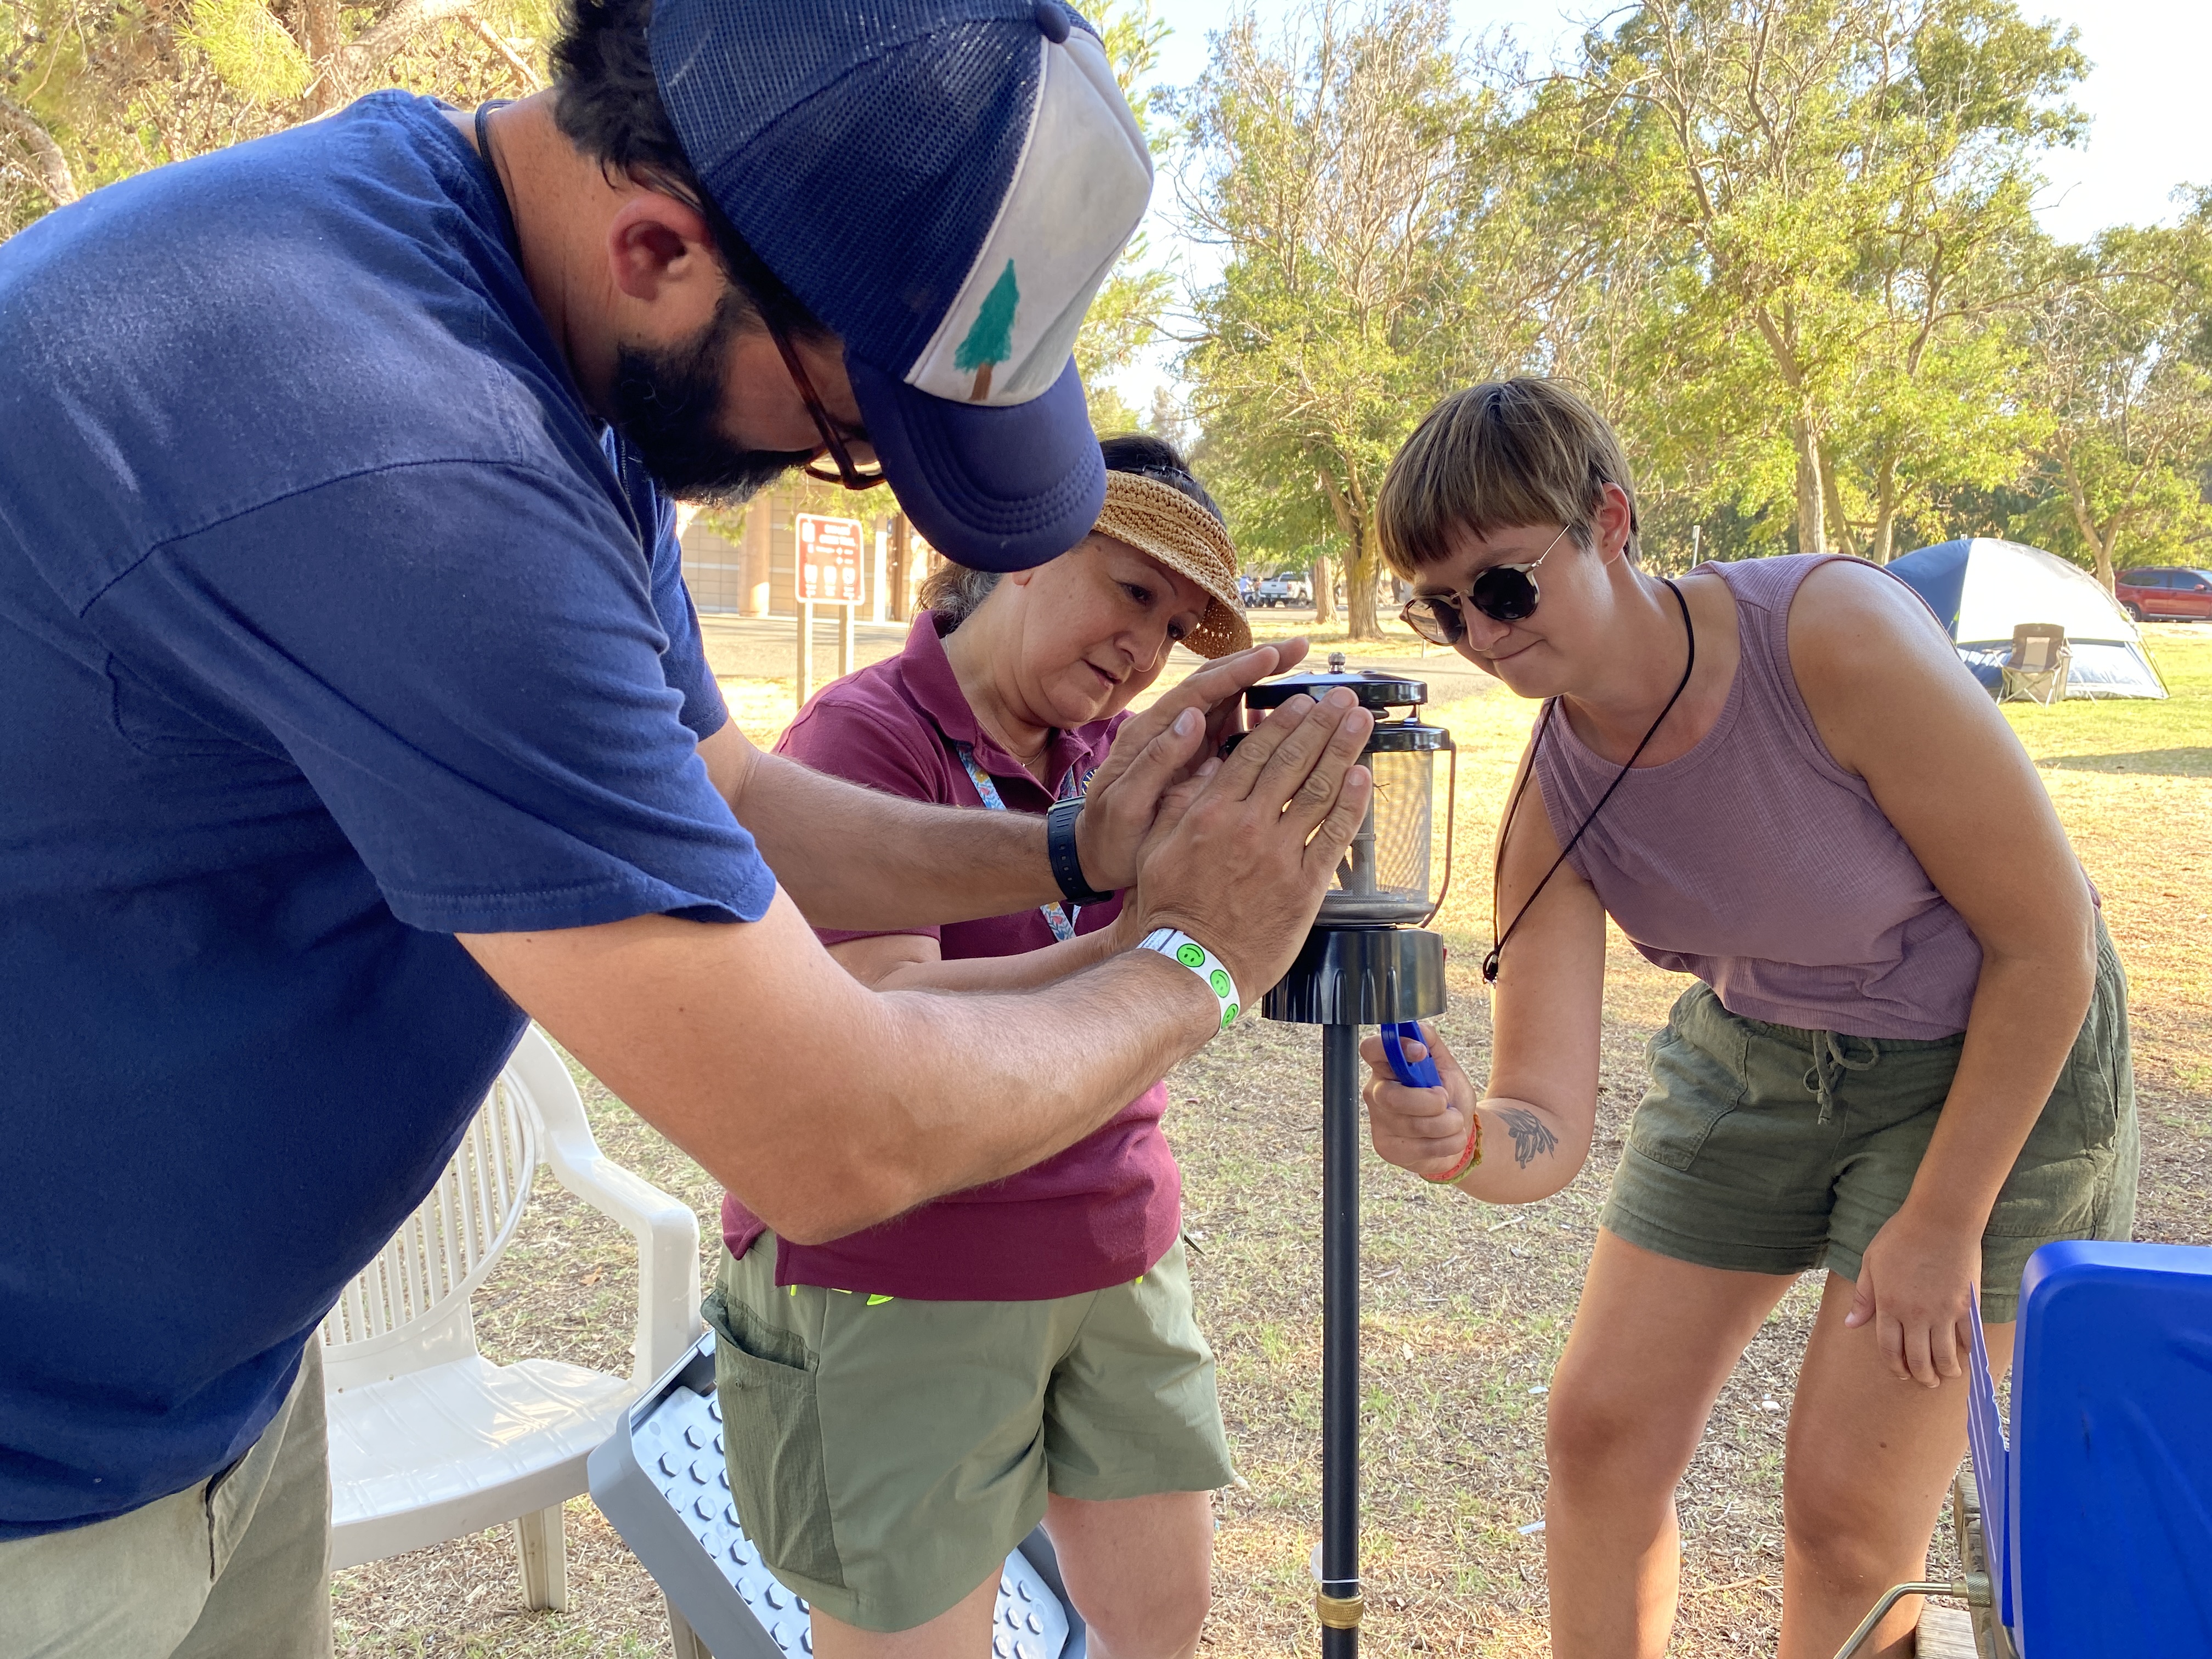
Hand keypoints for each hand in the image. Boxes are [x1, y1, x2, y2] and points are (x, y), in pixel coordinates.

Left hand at [1076, 639, 1311, 889]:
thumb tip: (1193, 717)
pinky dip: (1257, 710)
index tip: (1271, 657)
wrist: (1096, 854)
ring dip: (1261, 680)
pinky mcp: (1196, 755)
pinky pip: (1230, 724)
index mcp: (1148, 733)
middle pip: (1215, 683)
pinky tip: (1286, 708)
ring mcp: (1183, 740)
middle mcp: (1167, 728)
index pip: (1196, 692)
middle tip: (1298, 647)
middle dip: (1256, 662)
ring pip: (1226, 699)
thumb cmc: (1110, 835)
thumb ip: (1155, 761)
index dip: (1235, 672)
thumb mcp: (1126, 803)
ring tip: (1298, 665)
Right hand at [1129, 687, 1371, 998]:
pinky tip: (1364, 777)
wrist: (1190, 963)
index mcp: (1210, 812)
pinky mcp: (1303, 886)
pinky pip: (1333, 838)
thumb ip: (1179, 804)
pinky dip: (1352, 805)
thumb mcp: (1157, 847)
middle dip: (1321, 724)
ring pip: (1318, 791)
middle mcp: (1247, 826)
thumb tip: (1203, 766)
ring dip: (1343, 751)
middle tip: (1343, 698)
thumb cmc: (1170, 908)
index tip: (1302, 701)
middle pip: (1292, 762)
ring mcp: (1279, 855)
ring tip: (1361, 722)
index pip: (1253, 753)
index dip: (1282, 722)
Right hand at [1361, 1023, 1479, 1177]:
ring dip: (1447, 1123)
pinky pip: (1422, 1147)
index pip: (1371, 1050)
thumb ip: (1431, 1044)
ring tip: (1454, 1120)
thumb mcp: (1446, 1066)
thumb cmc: (1448, 1097)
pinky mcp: (1388, 1147)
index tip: (1421, 1053)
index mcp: (1387, 1067)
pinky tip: (1448, 1138)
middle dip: (1430, 1102)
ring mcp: (1380, 1122)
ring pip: (1414, 1124)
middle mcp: (1376, 1092)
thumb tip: (1418, 1028)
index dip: (1394, 1049)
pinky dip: (1447, 1142)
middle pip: (1392, 1096)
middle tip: (1445, 1101)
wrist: (1456, 1133)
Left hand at [1844, 1205, 1982, 1387]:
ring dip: (1945, 1371)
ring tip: (1945, 1374)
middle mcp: (1916, 1315)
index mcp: (1889, 1306)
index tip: (1900, 1373)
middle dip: (1921, 1375)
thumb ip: (1864, 1297)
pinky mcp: (1968, 1306)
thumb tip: (1851, 1325)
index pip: (1890, 1348)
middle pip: (1919, 1359)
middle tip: (1925, 1380)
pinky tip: (1964, 1356)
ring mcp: (1944, 1312)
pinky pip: (1968, 1338)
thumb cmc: (1901, 1237)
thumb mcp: (1871, 1263)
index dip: (1895, 1366)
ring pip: (1945, 1355)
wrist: (1940, 1220)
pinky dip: (1966, 1352)